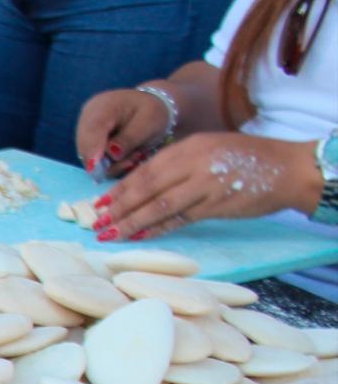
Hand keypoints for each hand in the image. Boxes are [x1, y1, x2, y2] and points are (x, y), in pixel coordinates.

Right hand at [75, 87, 171, 176]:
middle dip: (102, 162)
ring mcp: (85, 129)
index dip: (92, 150)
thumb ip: (129, 138)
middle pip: (85, 145)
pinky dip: (107, 164)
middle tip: (130, 162)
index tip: (96, 169)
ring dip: (107, 165)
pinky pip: (92, 159)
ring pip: (86, 155)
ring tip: (132, 158)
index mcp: (103, 105)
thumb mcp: (148, 123)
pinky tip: (124, 159)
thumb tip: (112, 155)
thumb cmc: (152, 111)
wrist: (151, 105)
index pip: (92, 129)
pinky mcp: (88, 140)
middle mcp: (87, 117)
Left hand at [90, 132, 324, 241]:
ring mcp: (205, 184)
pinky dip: (158, 229)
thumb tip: (142, 187)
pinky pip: (180, 219)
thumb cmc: (246, 159)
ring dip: (132, 222)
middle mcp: (193, 163)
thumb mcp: (209, 149)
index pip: (146, 169)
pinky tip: (140, 237)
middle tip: (96, 223)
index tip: (100, 203)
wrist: (287, 168)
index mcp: (189, 147)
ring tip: (110, 234)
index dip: (121, 188)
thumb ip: (179, 164)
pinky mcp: (216, 204)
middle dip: (119, 207)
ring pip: (159, 206)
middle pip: (146, 187)